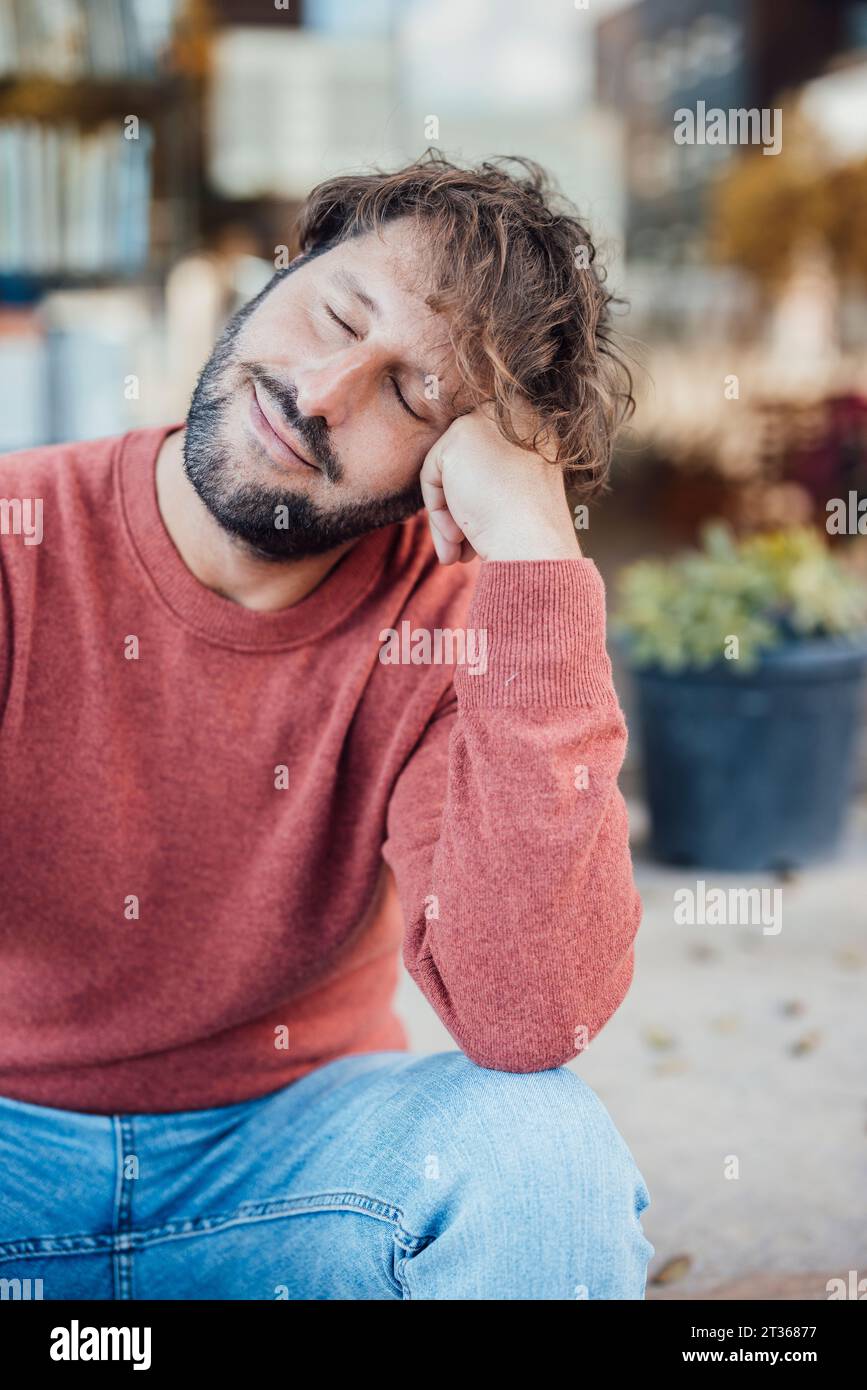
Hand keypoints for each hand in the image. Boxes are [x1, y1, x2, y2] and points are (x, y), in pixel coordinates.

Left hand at [419, 400, 580, 563]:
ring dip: (448, 517)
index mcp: (539, 430)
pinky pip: (432, 473)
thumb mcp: (518, 495)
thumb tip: (457, 489)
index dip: (481, 501)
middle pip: (468, 463)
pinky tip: (457, 536)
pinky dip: (438, 509)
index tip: (481, 535)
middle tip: (462, 549)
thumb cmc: (530, 532)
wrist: (534, 542)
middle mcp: (519, 413)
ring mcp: (489, 419)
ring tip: (458, 553)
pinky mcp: (461, 433)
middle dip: (460, 511)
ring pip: (448, 470)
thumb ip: (491, 481)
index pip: (490, 461)